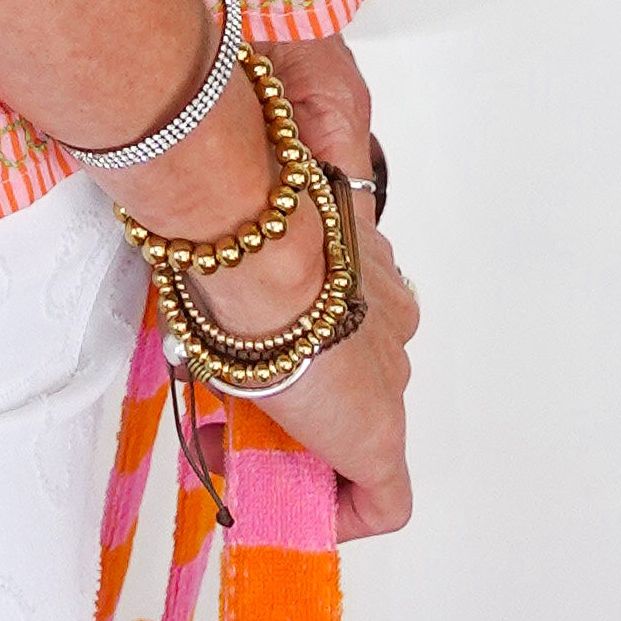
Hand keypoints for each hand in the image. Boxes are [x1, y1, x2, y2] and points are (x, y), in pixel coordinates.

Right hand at [180, 33, 414, 537]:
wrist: (257, 238)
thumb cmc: (245, 200)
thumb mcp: (254, 184)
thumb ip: (260, 170)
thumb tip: (248, 108)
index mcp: (364, 260)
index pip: (349, 305)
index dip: (301, 336)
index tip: (250, 345)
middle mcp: (386, 316)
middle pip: (356, 368)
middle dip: (300, 393)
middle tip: (234, 408)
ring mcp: (385, 379)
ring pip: (359, 428)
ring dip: (304, 446)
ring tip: (244, 449)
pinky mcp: (380, 441)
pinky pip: (379, 502)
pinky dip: (340, 513)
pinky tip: (291, 505)